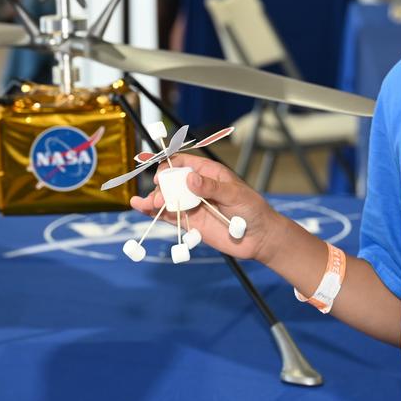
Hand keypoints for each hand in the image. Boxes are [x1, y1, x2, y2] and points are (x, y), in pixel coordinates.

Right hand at [129, 153, 282, 262]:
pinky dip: (155, 212)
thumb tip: (189, 178)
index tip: (162, 174)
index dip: (170, 165)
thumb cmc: (252, 210)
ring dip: (154, 199)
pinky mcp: (190, 222)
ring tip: (145, 204)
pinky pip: (169, 215)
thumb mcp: (235, 194)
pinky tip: (141, 208)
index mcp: (209, 173)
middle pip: (171, 181)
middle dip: (161, 187)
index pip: (183, 162)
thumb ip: (212, 187)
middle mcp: (197, 187)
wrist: (259, 238)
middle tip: (159, 199)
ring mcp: (192, 205)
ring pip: (167, 198)